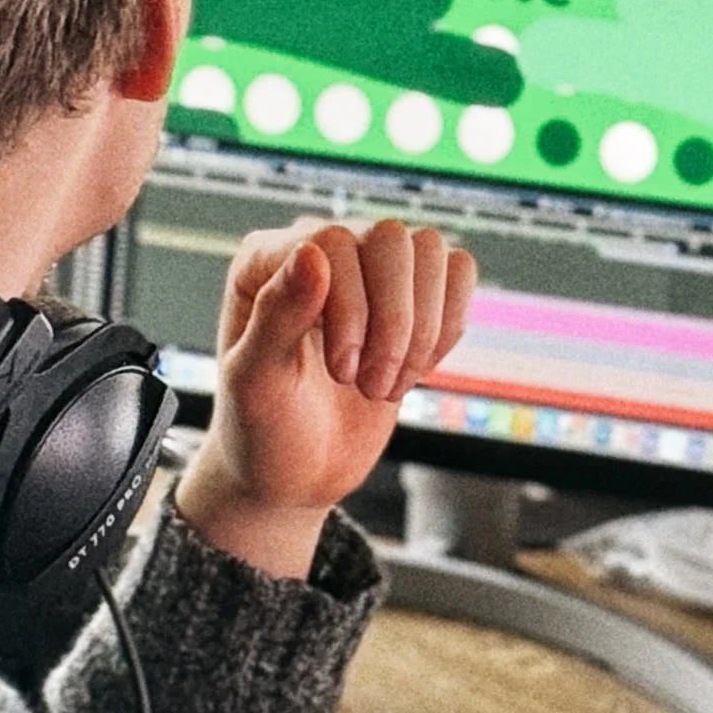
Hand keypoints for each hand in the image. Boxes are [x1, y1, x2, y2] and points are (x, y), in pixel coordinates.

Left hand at [175, 218, 474, 582]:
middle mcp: (318, 250)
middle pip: (390, 239)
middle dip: (393, 322)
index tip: (342, 372)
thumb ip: (277, 316)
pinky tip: (412, 370)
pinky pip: (457, 274)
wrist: (296, 473)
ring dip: (422, 331)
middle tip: (369, 387)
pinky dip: (447, 328)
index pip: (335, 242)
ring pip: (430, 251)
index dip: (352, 307)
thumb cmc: (262, 430)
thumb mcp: (255, 384)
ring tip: (385, 387)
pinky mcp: (408, 296)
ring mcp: (366, 269)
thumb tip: (313, 252)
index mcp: (266, 260)